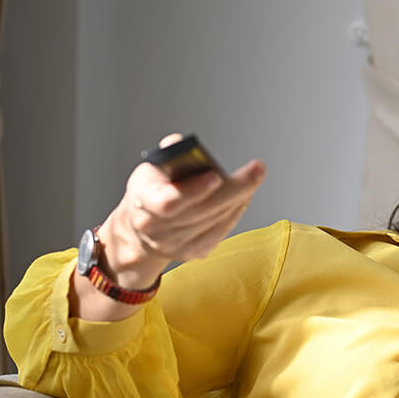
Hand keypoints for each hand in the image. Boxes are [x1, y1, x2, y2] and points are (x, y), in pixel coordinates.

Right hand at [99, 133, 265, 288]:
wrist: (141, 227)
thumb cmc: (152, 190)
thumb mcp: (152, 168)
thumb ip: (169, 155)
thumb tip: (182, 145)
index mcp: (144, 201)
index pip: (169, 200)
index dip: (194, 190)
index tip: (217, 175)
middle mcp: (157, 227)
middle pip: (202, 210)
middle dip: (234, 190)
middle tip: (257, 171)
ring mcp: (174, 244)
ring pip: (215, 220)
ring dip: (238, 199)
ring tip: (253, 178)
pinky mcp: (192, 252)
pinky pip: (220, 231)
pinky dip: (234, 212)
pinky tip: (243, 198)